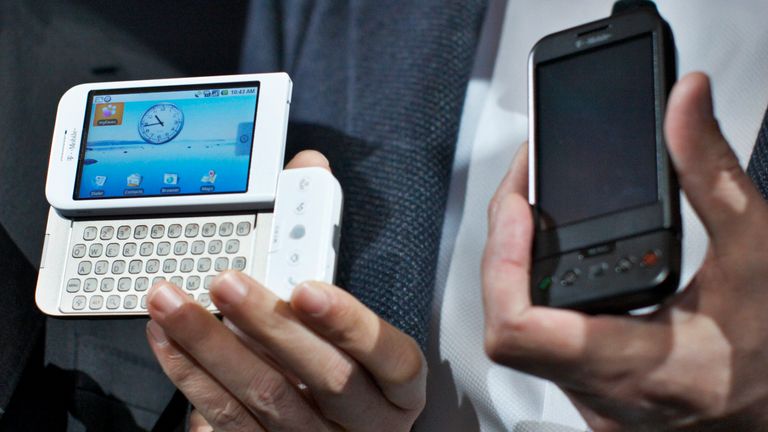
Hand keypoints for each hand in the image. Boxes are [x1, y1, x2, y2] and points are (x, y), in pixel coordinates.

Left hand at [146, 150, 425, 430]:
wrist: (327, 431)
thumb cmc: (338, 356)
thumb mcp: (343, 311)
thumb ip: (321, 242)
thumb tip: (306, 168)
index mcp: (397, 385)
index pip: (390, 356)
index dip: (350, 323)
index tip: (307, 287)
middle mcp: (365, 420)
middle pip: (324, 379)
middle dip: (270, 326)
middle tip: (227, 283)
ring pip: (265, 398)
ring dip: (211, 346)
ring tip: (172, 302)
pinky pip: (227, 422)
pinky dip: (191, 376)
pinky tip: (168, 340)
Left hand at [482, 73, 767, 430]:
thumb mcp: (756, 251)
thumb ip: (712, 173)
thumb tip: (685, 103)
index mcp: (636, 366)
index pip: (518, 333)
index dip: (503, 264)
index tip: (519, 207)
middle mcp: (601, 393)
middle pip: (506, 323)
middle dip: (505, 246)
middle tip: (523, 191)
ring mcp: (592, 401)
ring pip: (517, 335)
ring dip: (516, 269)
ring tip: (533, 214)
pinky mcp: (594, 394)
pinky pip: (540, 344)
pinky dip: (537, 294)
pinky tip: (558, 258)